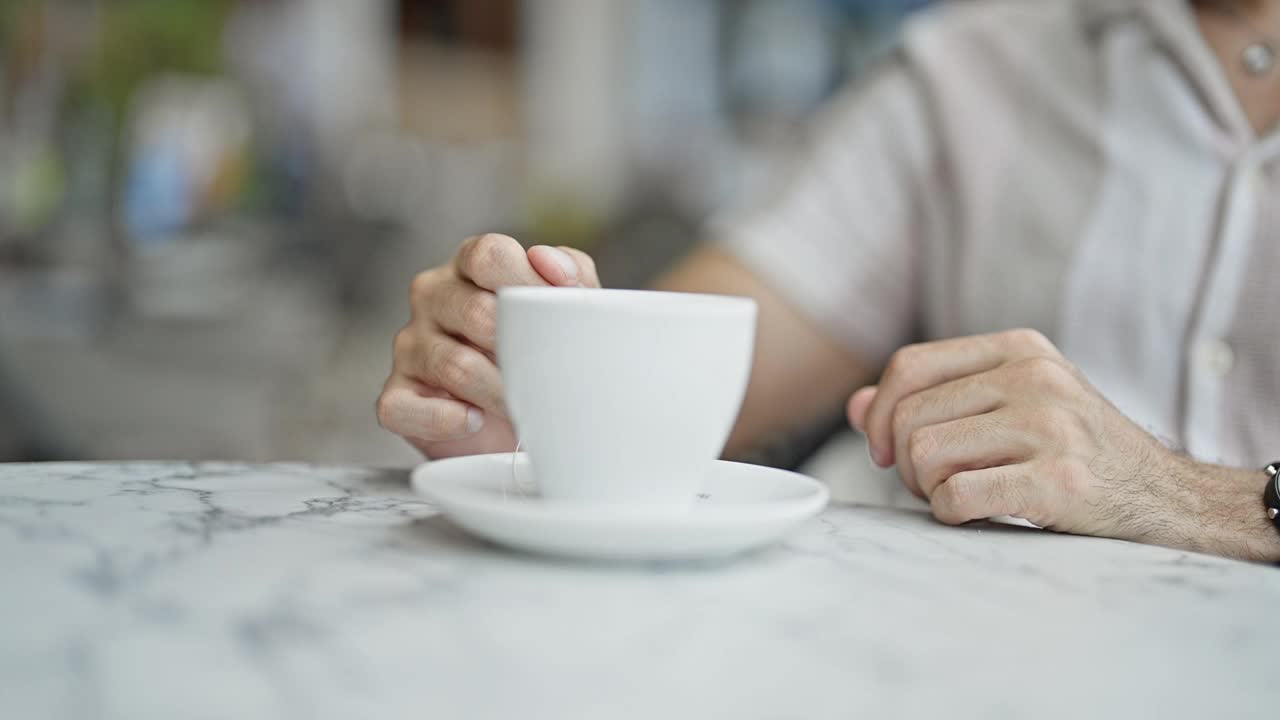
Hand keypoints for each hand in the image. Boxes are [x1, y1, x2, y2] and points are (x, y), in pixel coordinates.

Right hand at [377, 233, 599, 457]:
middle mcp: (433, 296)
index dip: (527, 284)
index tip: (559, 315)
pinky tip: (474, 420)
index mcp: (470, 266)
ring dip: (498, 393)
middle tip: (547, 373)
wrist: (520, 423)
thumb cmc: (539, 353)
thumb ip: (573, 275)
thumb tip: (547, 262)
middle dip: (519, 349)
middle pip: (476, 311)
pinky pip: (408, 408)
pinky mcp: (396, 395)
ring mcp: (410, 344)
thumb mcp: (565, 309)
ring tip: (524, 406)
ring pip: (455, 365)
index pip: (488, 255)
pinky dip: (448, 420)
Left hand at [845, 329, 1183, 539]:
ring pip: (924, 455)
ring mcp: (1050, 426)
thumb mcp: (1011, 407)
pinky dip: (952, 515)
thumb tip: (855, 407)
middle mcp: (1034, 377)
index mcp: (1019, 349)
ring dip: (928, 490)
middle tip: (932, 484)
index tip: (885, 450)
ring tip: (963, 496)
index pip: (909, 365)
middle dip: (904, 463)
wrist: (1166, 499)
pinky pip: (955, 496)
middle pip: (909, 417)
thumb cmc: (1076, 453)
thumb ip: (935, 400)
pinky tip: (981, 514)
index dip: (879, 412)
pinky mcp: (1059, 480)